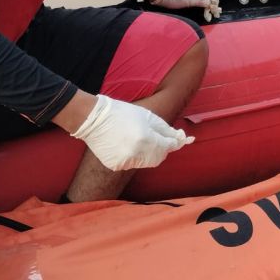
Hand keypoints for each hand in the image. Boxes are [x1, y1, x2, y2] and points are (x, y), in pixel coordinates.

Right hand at [70, 94, 194, 171]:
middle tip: (158, 138)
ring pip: (147, 162)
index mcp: (145, 139)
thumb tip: (180, 139)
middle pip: (159, 158)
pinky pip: (133, 163)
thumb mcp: (147, 116)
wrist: (93, 119)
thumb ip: (165, 129)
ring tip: (138, 138)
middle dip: (162, 149)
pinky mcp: (116, 166)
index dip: (176, 143)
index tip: (185, 139)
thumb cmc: (122, 113)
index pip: (167, 146)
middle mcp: (135, 153)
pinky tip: (126, 144)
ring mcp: (125, 161)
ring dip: (148, 153)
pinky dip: (134, 156)